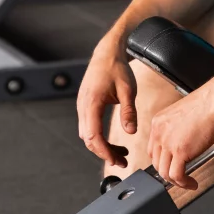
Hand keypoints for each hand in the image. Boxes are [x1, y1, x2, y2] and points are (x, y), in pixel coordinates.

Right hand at [77, 42, 137, 167]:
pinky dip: (99, 136)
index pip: (94, 135)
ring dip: (102, 146)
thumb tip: (131, 132)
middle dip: (104, 153)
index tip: (116, 160)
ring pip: (88, 134)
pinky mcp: (85, 105)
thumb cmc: (117, 68)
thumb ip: (128, 111)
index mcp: (91, 103)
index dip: (104, 151)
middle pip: (89, 139)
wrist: (107, 53)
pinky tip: (113, 139)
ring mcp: (82, 106)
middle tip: (122, 161)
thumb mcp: (128, 90)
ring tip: (121, 152)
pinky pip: (89, 126)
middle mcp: (83, 106)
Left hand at [149, 83, 213, 189]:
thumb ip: (176, 129)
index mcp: (158, 122)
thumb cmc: (207, 104)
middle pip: (156, 163)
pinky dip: (184, 183)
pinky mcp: (181, 151)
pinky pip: (176, 175)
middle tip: (180, 176)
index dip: (162, 161)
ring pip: (164, 172)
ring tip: (187, 182)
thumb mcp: (182, 115)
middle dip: (168, 172)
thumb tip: (181, 144)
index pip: (153, 149)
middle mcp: (159, 132)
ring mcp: (168, 142)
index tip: (172, 165)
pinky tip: (192, 183)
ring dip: (176, 181)